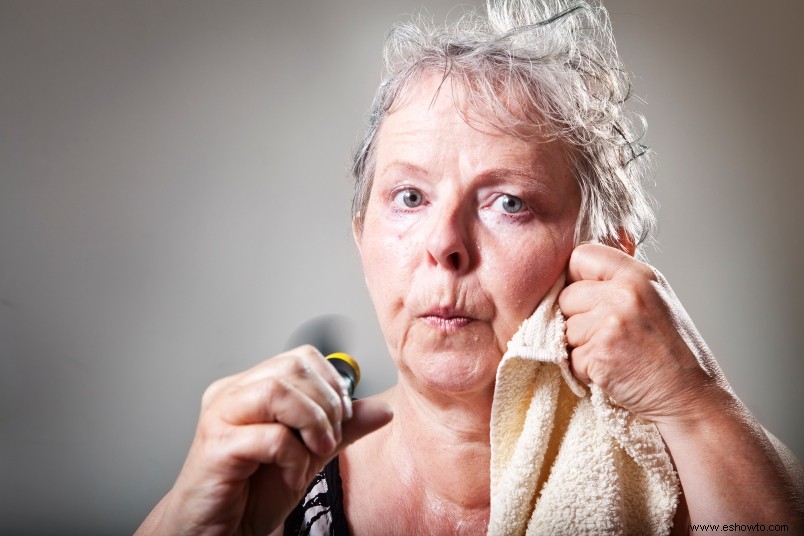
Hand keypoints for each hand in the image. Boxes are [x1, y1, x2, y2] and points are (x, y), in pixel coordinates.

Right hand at [140, 345, 392, 535]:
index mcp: (250, 387)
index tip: (342, 417)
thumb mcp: (310, 454)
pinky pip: (270, 437)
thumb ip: (343, 430)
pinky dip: (293, 458)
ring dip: (311, 423)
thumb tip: (383, 409)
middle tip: (329, 440)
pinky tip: (291, 476)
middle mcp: (232, 393)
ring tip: (315, 453)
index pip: (301, 357)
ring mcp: (220, 416)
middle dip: (325, 404)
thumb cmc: (253, 492)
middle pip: (291, 367)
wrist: (219, 533)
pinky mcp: (217, 446)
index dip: (331, 383)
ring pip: (277, 391)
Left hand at [558, 243, 729, 424]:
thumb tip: (576, 271)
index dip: (575, 277)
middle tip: (607, 336)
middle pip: (566, 296)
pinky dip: (584, 370)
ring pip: (564, 329)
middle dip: (576, 318)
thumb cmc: (672, 353)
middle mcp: (624, 294)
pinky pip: (570, 358)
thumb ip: (620, 282)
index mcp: (638, 275)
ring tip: (614, 354)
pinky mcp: (600, 354)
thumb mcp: (655, 300)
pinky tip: (613, 372)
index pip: (581, 255)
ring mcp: (611, 323)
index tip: (585, 295)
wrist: (691, 398)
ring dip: (580, 347)